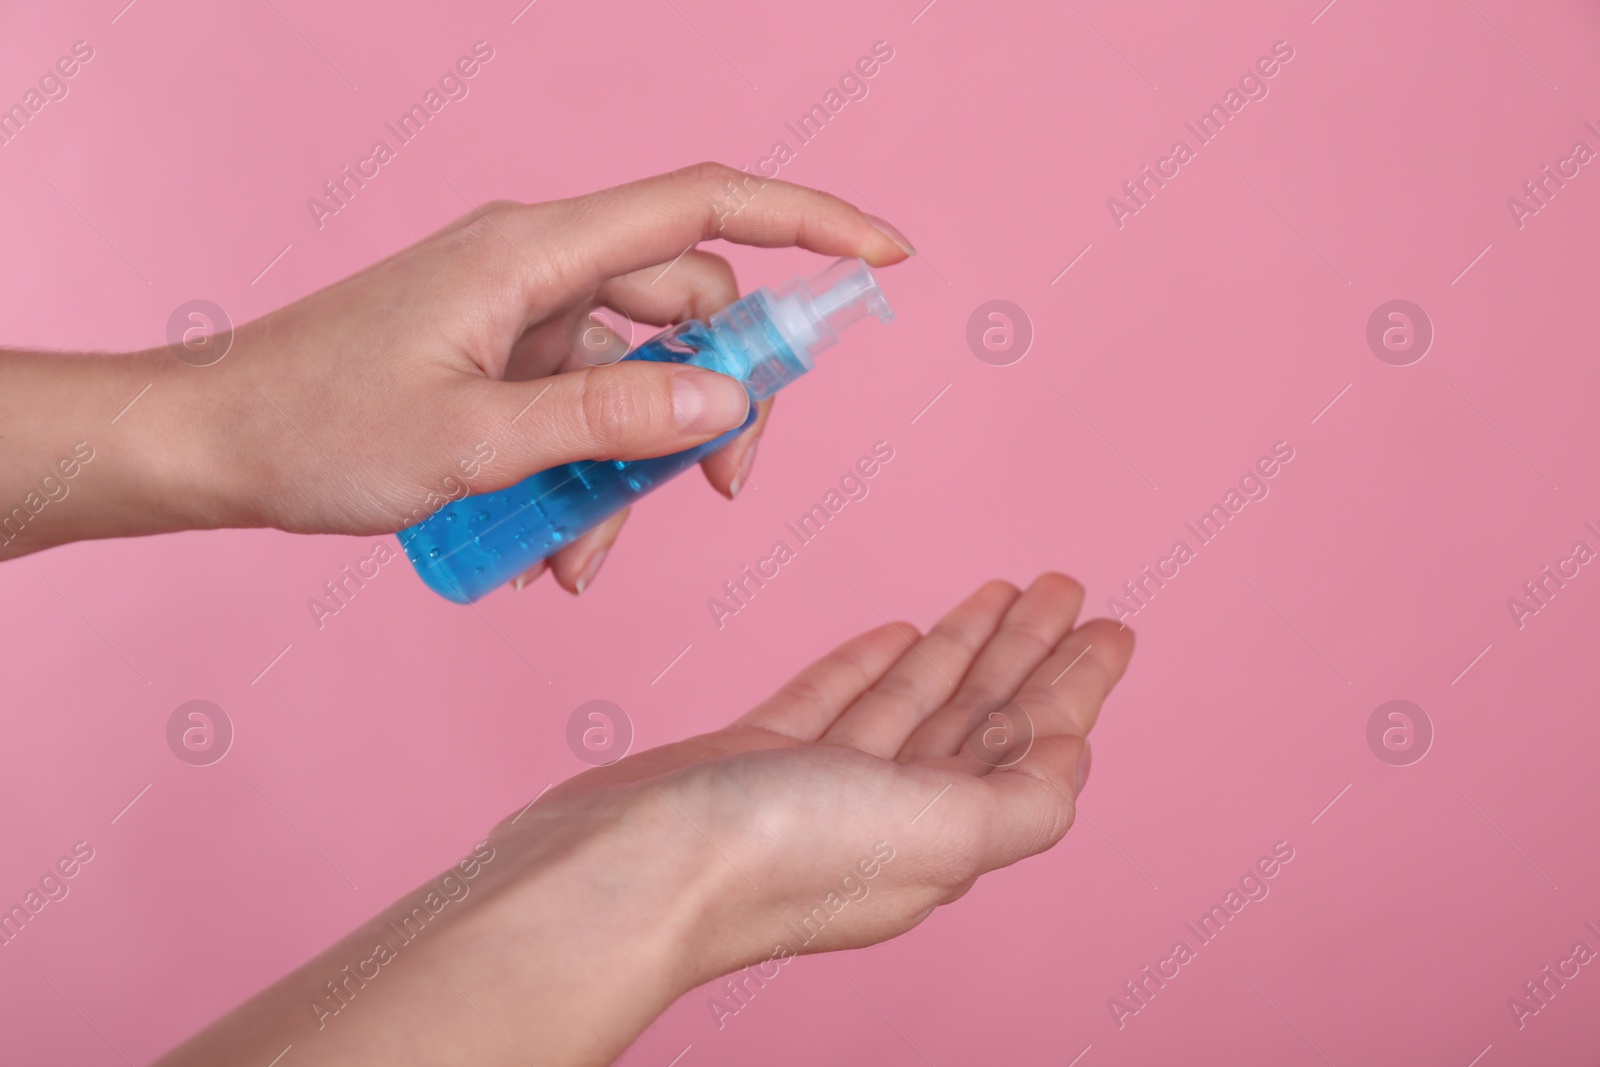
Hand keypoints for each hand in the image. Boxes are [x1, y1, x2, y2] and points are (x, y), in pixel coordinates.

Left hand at [0, 163, 913, 589]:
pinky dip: (584, 470)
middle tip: (715, 493)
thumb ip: (613, 417)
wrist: (212, 443)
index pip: (705, 208)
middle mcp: (538, 267)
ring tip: (579, 553)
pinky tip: (546, 545)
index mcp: (537, 252)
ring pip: (635, 374)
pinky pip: (580, 405)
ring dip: (632, 465)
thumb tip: (730, 399)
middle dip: (711, 406)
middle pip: (687, 310)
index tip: (886, 257)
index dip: (807, 222)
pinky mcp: (498, 355)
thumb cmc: (319, 427)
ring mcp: (518, 312)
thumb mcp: (479, 441)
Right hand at [505, 573, 1130, 975]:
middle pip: (977, 718)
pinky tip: (901, 631)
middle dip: (1028, 654)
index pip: (1029, 749)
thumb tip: (1071, 761)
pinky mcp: (753, 760)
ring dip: (961, 646)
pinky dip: (871, 665)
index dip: (1075, 687)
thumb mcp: (937, 830)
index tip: (1112, 629)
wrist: (625, 872)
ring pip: (911, 702)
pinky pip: (834, 700)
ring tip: (1006, 591)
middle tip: (1071, 589)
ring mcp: (817, 789)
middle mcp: (887, 817)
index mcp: (941, 839)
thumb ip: (1021, 802)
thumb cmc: (775, 858)